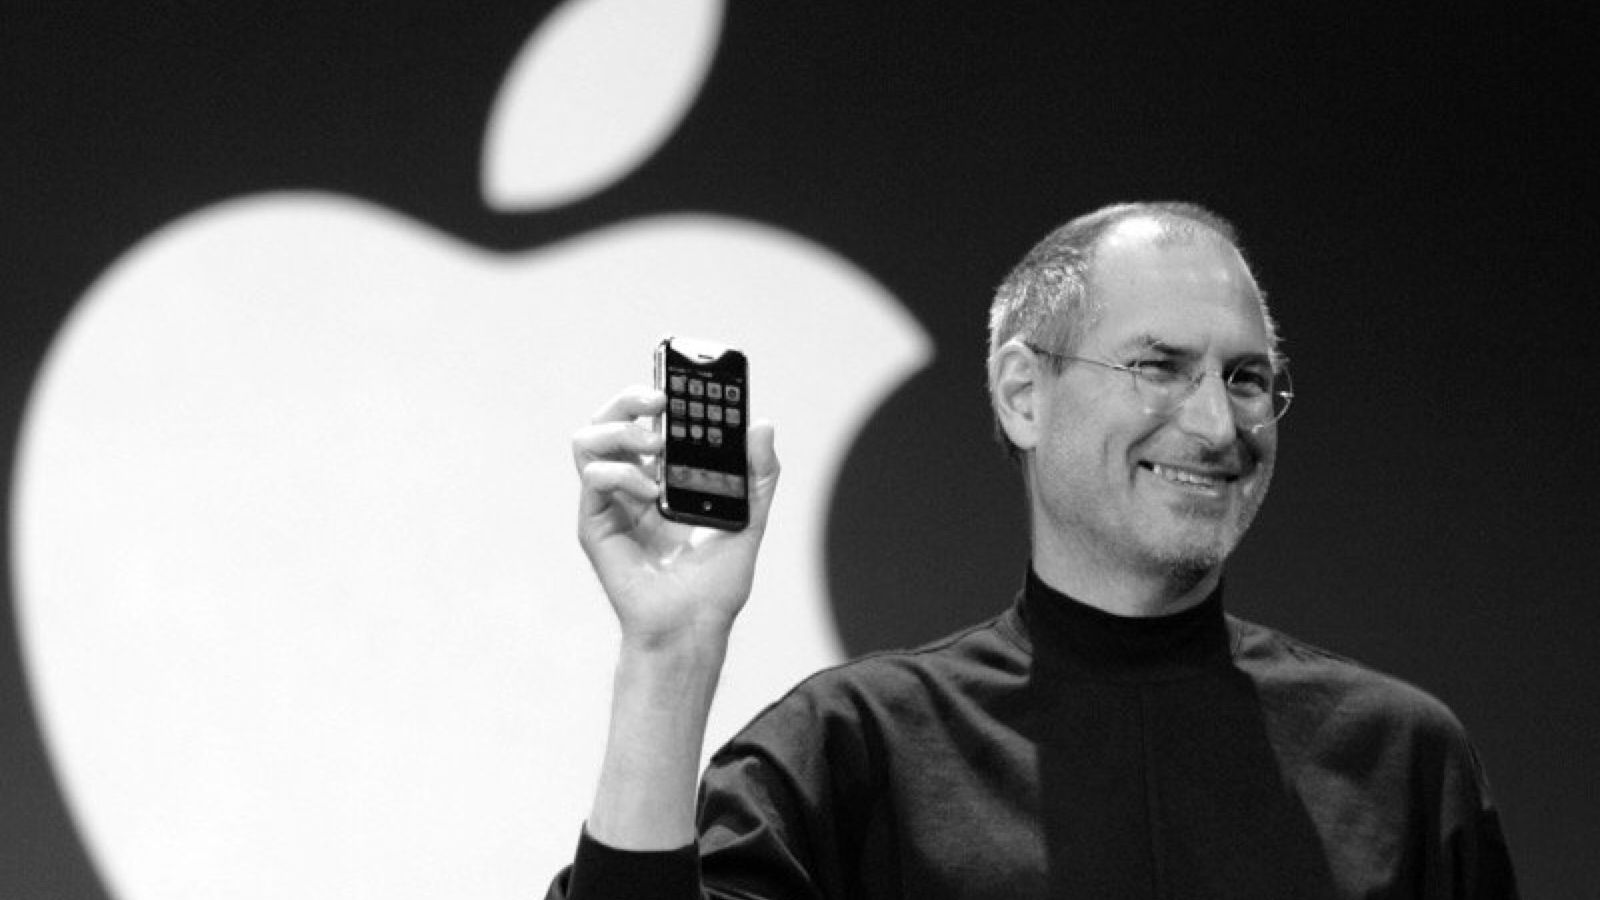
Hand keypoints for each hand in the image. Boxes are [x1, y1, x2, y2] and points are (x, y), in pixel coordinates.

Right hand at [572, 385, 779, 652]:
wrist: (693, 627)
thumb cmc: (716, 584)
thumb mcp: (749, 519)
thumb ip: (758, 474)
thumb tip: (763, 425)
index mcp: (663, 479)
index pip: (648, 421)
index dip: (657, 396)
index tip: (683, 383)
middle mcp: (631, 485)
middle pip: (610, 420)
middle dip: (630, 398)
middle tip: (661, 399)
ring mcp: (610, 504)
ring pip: (589, 439)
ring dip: (620, 429)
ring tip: (655, 445)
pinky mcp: (594, 524)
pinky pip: (593, 477)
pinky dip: (621, 473)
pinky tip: (650, 492)